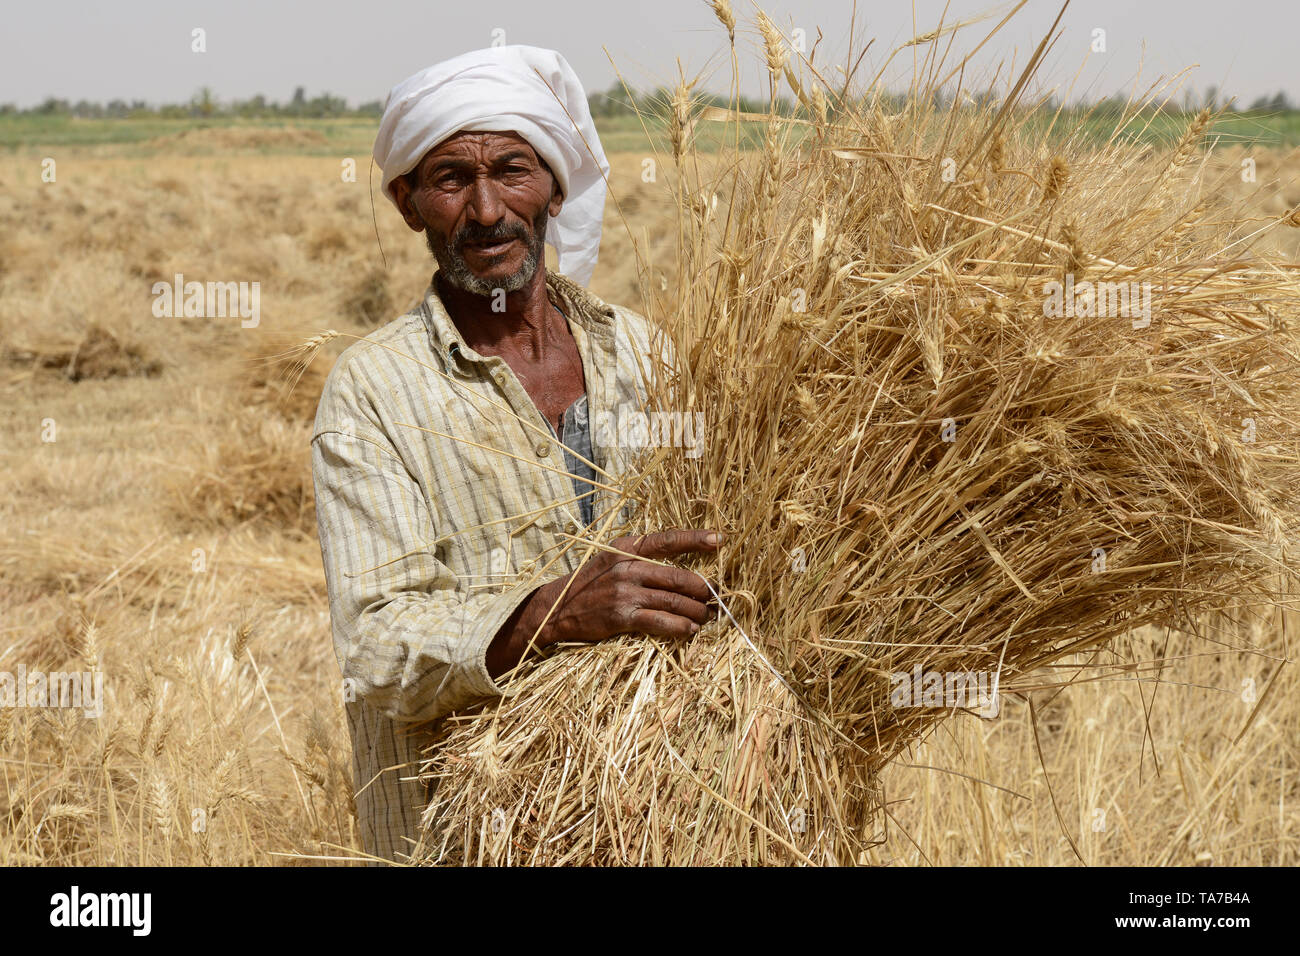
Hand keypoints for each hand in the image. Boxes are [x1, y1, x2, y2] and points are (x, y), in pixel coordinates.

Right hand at [487, 529, 721, 678]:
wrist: (555, 608)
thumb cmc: (588, 584)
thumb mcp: (610, 560)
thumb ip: (639, 559)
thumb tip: (676, 565)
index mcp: (627, 548)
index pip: (667, 540)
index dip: (695, 539)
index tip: (719, 540)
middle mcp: (628, 567)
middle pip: (679, 577)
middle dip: (704, 589)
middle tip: (717, 597)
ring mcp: (625, 593)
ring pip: (675, 601)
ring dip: (697, 612)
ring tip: (707, 617)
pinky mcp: (622, 617)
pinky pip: (660, 622)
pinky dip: (680, 628)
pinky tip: (689, 631)